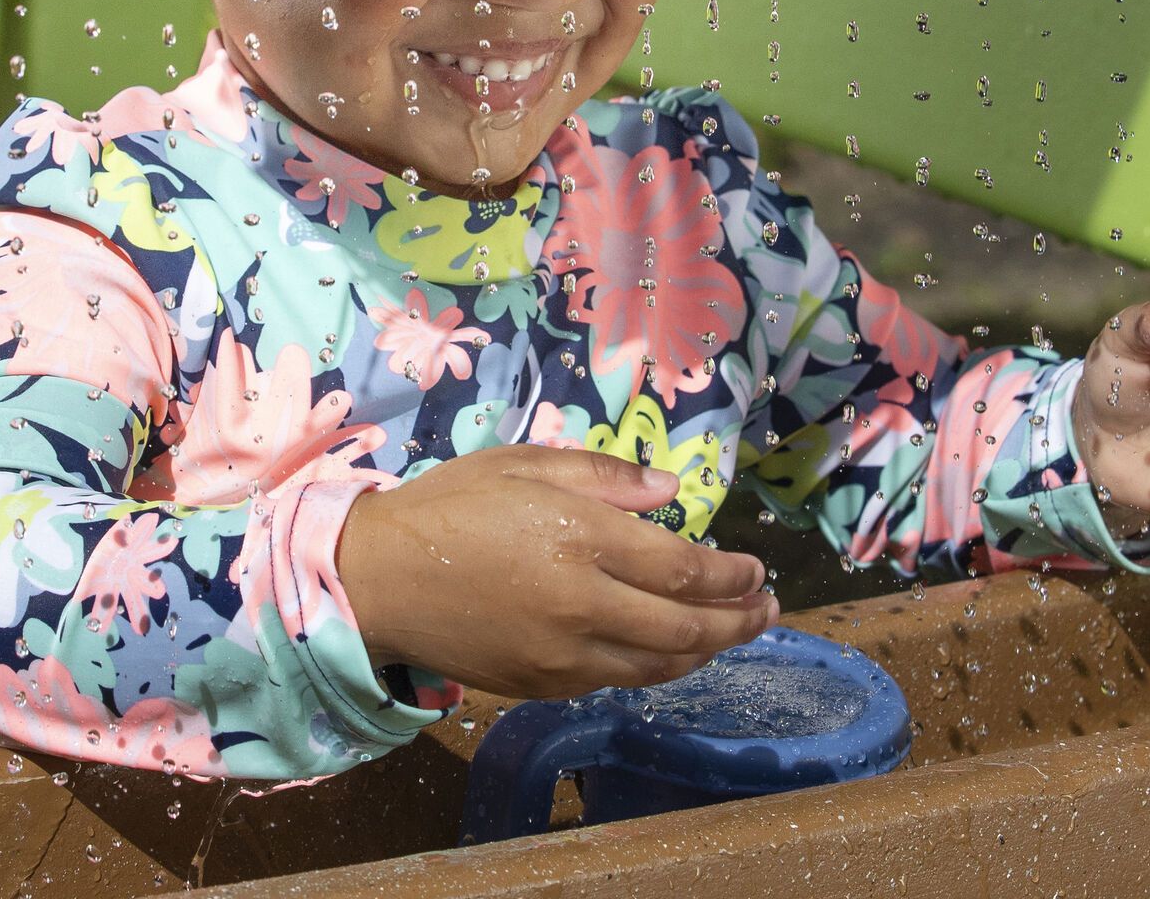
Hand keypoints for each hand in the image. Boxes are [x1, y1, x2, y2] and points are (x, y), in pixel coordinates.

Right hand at [338, 446, 777, 697]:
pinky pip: (616, 681)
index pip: (683, 569)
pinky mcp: (542, 685)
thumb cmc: (455, 505)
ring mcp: (563, 654)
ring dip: (706, 652)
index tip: (756, 568)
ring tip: (734, 633)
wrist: (381, 578)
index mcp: (583, 539)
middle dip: (737, 620)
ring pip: (657, 666)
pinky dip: (655, 669)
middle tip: (768, 608)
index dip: (730, 574)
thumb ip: (605, 477)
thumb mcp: (528, 464)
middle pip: (684, 628)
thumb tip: (670, 491)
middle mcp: (583, 605)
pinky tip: (669, 653)